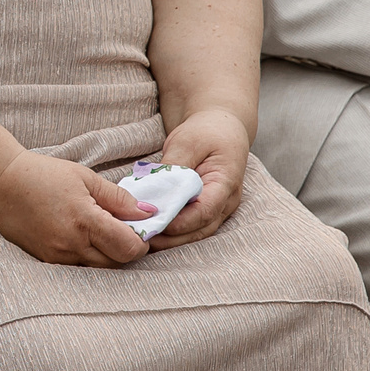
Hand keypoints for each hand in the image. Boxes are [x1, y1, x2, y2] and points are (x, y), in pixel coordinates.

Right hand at [0, 150, 154, 267]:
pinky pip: (77, 268)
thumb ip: (118, 198)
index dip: (141, 242)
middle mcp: (71, 244)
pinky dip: (87, 258)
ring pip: (97, 270)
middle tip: (123, 232)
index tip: (140, 230)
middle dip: (126, 251)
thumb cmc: (42, 175)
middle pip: (116, 264)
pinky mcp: (45, 261)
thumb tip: (147, 213)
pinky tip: (82, 239)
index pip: (128, 248)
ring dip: (107, 257)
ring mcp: (56, 256)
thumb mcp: (85, 178)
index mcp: (85, 220)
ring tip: (101, 234)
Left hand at [145, 107, 251, 247]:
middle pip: (200, 229)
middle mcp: (226, 202)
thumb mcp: (188, 141)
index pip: (206, 211)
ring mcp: (218, 210)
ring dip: (170, 240)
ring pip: (195, 234)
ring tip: (143, 238)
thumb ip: (174, 166)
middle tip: (142, 237)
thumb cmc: (207, 132)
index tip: (156, 223)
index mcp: (226, 183)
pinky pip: (190, 228)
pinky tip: (151, 232)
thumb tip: (156, 189)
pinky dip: (172, 233)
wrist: (221, 130)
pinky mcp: (205, 212)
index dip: (181, 222)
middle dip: (172, 238)